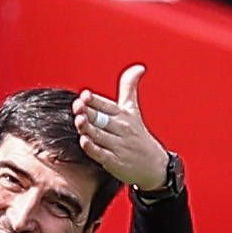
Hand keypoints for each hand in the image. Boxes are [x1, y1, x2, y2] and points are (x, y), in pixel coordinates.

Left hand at [74, 65, 170, 194]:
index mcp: (123, 115)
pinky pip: (101, 154)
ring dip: (88, 128)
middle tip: (78, 107)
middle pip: (101, 119)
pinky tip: (84, 141)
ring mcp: (118, 146)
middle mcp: (121, 129)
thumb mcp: (133, 110)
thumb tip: (139, 67)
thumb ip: (129, 88)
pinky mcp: (114, 162)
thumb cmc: (137, 135)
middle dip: (89, 112)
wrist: (153, 165)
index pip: (107, 105)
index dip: (95, 100)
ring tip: (79, 121)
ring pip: (99, 135)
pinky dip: (93, 148)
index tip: (85, 95)